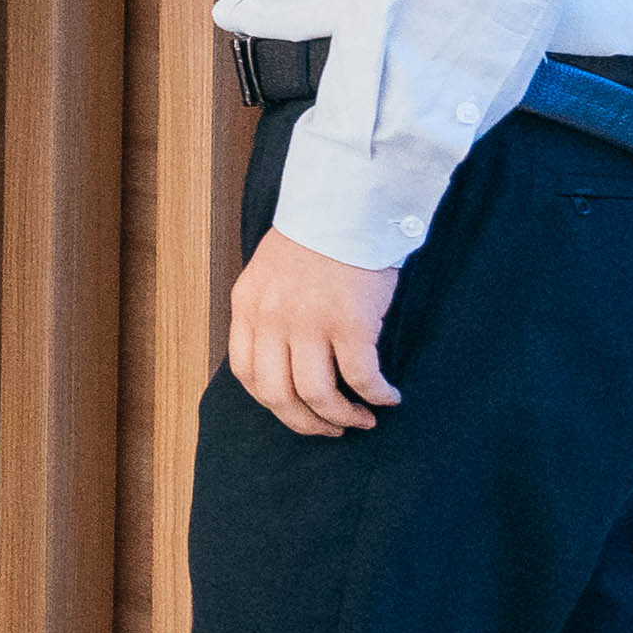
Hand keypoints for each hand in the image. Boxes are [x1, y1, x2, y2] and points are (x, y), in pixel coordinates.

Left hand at [228, 227, 402, 437]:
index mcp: (248, 305)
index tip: (295, 410)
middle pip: (278, 394)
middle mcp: (271, 318)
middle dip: (305, 423)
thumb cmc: (317, 237)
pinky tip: (388, 398)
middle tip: (331, 430)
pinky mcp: (349, 323)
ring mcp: (309, 322)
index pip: (245, 372)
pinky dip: (375, 396)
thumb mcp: (270, 272)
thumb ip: (269, 310)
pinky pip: (360, 377)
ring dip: (341, 417)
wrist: (347, 203)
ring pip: (317, 394)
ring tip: (362, 420)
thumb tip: (284, 356)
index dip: (271, 401)